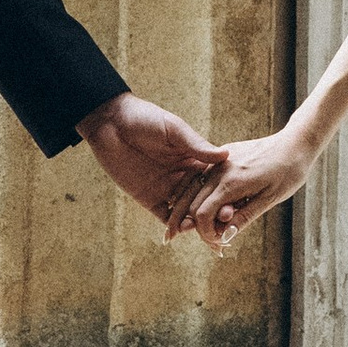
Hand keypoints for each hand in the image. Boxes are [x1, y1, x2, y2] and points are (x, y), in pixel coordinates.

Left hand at [77, 92, 223, 225]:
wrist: (111, 123)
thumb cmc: (145, 118)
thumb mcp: (174, 130)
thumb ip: (197, 146)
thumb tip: (226, 156)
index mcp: (192, 158)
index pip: (212, 179)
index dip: (224, 191)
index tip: (235, 201)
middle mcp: (182, 176)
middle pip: (201, 199)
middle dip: (213, 212)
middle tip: (225, 221)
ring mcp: (166, 188)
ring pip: (185, 211)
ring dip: (195, 221)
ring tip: (205, 228)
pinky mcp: (148, 198)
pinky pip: (164, 216)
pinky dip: (174, 225)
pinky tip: (184, 228)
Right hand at [176, 127, 316, 241]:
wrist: (295, 144)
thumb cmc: (288, 173)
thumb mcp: (269, 200)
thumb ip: (243, 217)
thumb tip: (223, 236)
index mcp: (232, 182)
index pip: (202, 214)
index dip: (206, 233)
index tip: (220, 242)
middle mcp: (220, 169)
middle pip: (193, 203)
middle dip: (198, 225)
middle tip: (215, 241)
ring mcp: (219, 160)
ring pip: (192, 188)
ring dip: (193, 210)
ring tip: (206, 227)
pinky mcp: (222, 155)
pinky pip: (201, 176)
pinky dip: (198, 194)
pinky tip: (206, 206)